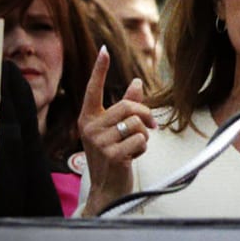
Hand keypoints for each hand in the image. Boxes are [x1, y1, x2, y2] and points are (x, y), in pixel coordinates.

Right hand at [77, 47, 156, 216]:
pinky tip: (132, 158)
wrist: (107, 190)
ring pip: (137, 124)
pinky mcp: (112, 155)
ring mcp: (99, 142)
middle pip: (128, 107)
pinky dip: (143, 149)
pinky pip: (140, 141)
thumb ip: (125, 106)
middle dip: (145, 117)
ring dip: (144, 137)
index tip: (104, 50)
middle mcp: (89, 128)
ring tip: (134, 147)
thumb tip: (136, 82)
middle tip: (151, 127)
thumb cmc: (112, 157)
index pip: (93, 89)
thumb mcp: (115, 131)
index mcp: (88, 118)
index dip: (100, 70)